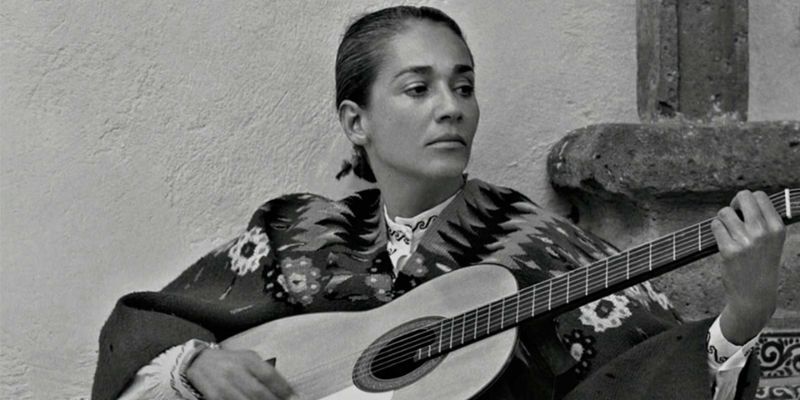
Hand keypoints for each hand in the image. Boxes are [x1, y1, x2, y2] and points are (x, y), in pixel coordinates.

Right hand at [185, 347, 295, 399]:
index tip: (295, 398)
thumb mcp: (249, 359)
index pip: (269, 375)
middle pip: (258, 392)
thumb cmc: (231, 361)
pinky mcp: (214, 397)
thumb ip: (266, 371)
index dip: (283, 389)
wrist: (199, 362)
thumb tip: (288, 391)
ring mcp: (223, 386)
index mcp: (247, 359)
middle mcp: (235, 371)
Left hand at [710, 190, 785, 344]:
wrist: (754, 295)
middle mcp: (763, 232)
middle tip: (732, 216)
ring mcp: (746, 241)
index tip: (742, 210)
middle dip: (733, 204)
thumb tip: (743, 199)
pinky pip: (715, 226)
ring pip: (724, 212)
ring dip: (722, 219)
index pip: (760, 196)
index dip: (746, 200)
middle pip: (743, 197)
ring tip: (727, 232)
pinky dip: (715, 229)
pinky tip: (721, 239)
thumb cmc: (761, 265)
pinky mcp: (729, 250)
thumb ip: (763, 221)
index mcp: (777, 228)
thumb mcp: (773, 241)